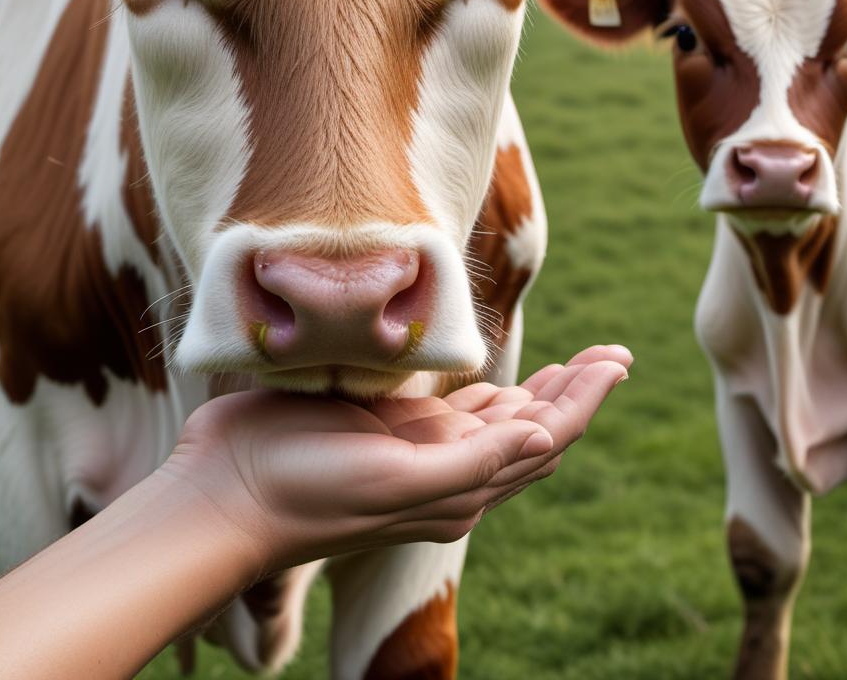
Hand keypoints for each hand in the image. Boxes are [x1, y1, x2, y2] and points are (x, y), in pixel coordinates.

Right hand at [163, 345, 631, 574]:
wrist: (228, 493)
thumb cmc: (307, 490)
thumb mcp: (393, 481)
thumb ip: (469, 464)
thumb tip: (545, 439)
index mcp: (460, 488)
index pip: (544, 440)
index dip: (584, 400)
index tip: (617, 360)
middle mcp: (448, 469)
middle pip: (532, 427)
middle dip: (575, 390)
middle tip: (613, 353)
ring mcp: (417, 447)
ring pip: (500, 418)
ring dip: (542, 390)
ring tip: (580, 362)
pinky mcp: (386, 424)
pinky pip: (456, 409)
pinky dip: (491, 391)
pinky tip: (506, 379)